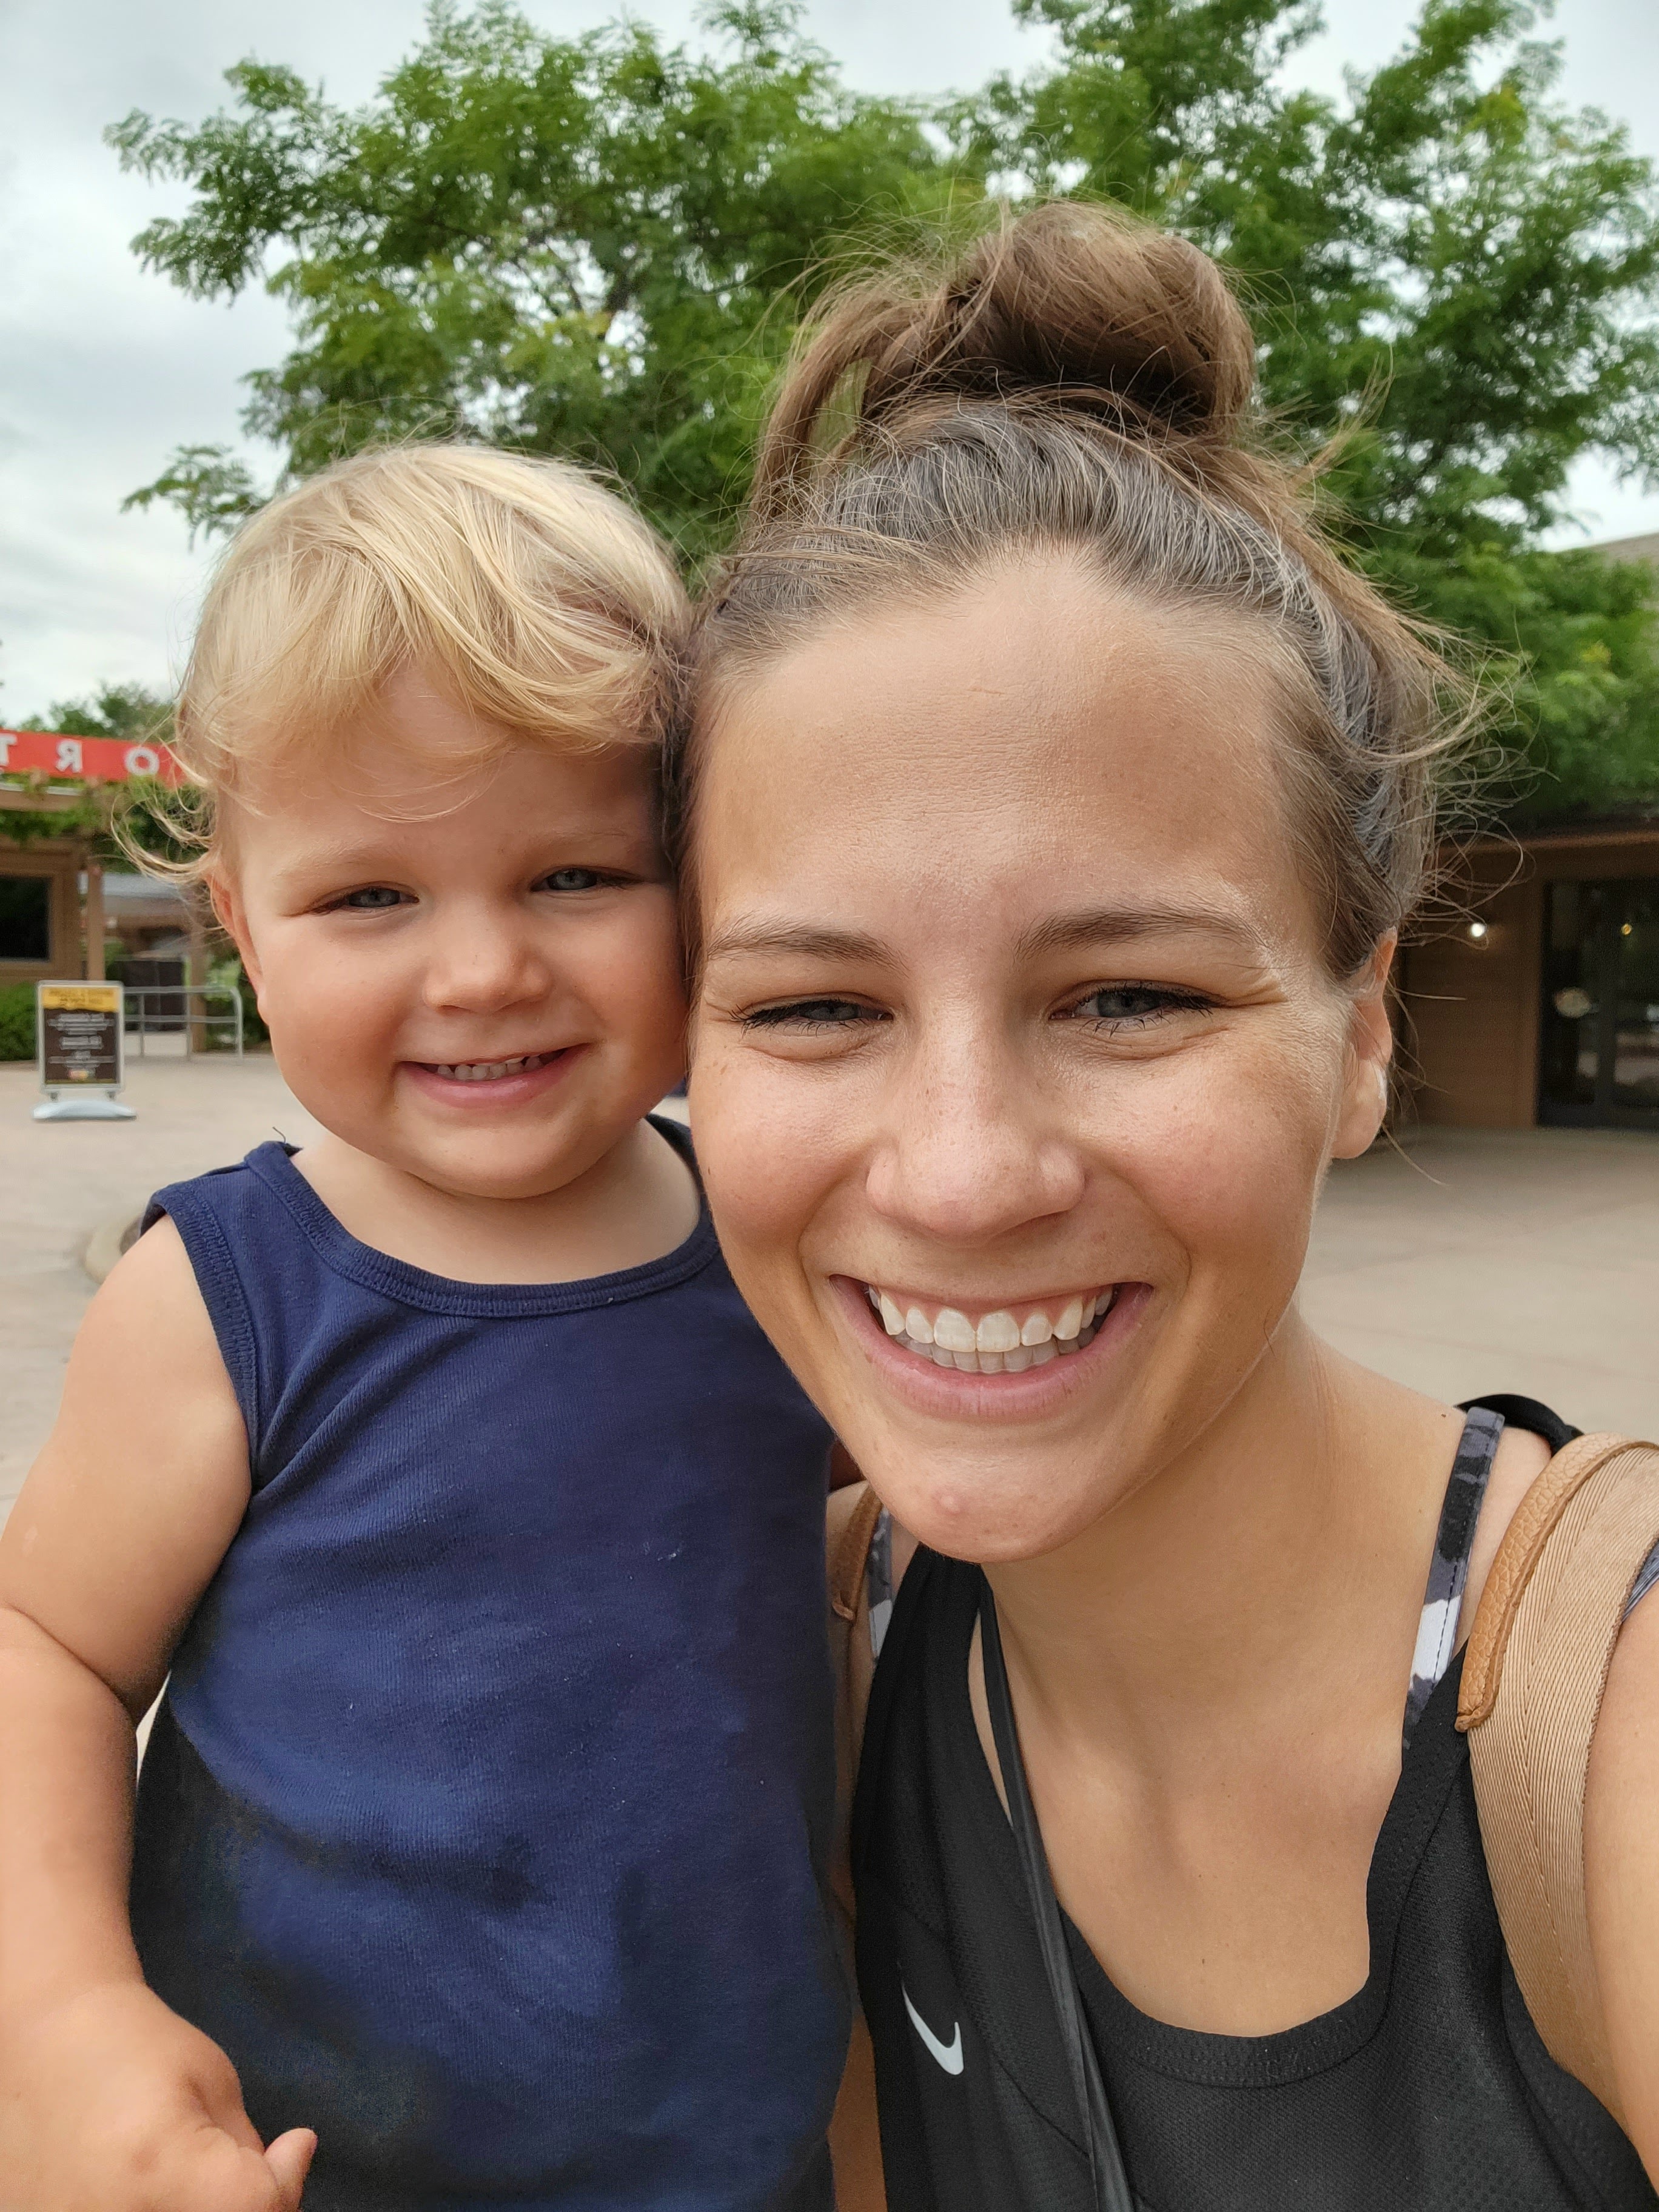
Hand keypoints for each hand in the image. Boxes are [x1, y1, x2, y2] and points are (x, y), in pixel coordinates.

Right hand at [0, 1981, 315, 2210]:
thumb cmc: (137, 2047)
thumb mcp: (214, 2087)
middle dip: (241, 2205)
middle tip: (234, 2169)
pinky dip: (154, 2210)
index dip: (286, 2184)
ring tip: (182, 2174)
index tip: (292, 2147)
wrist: (45, 2043)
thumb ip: (248, 2158)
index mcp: (159, 2166)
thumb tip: (283, 2199)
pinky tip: (142, 2187)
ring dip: (198, 2207)